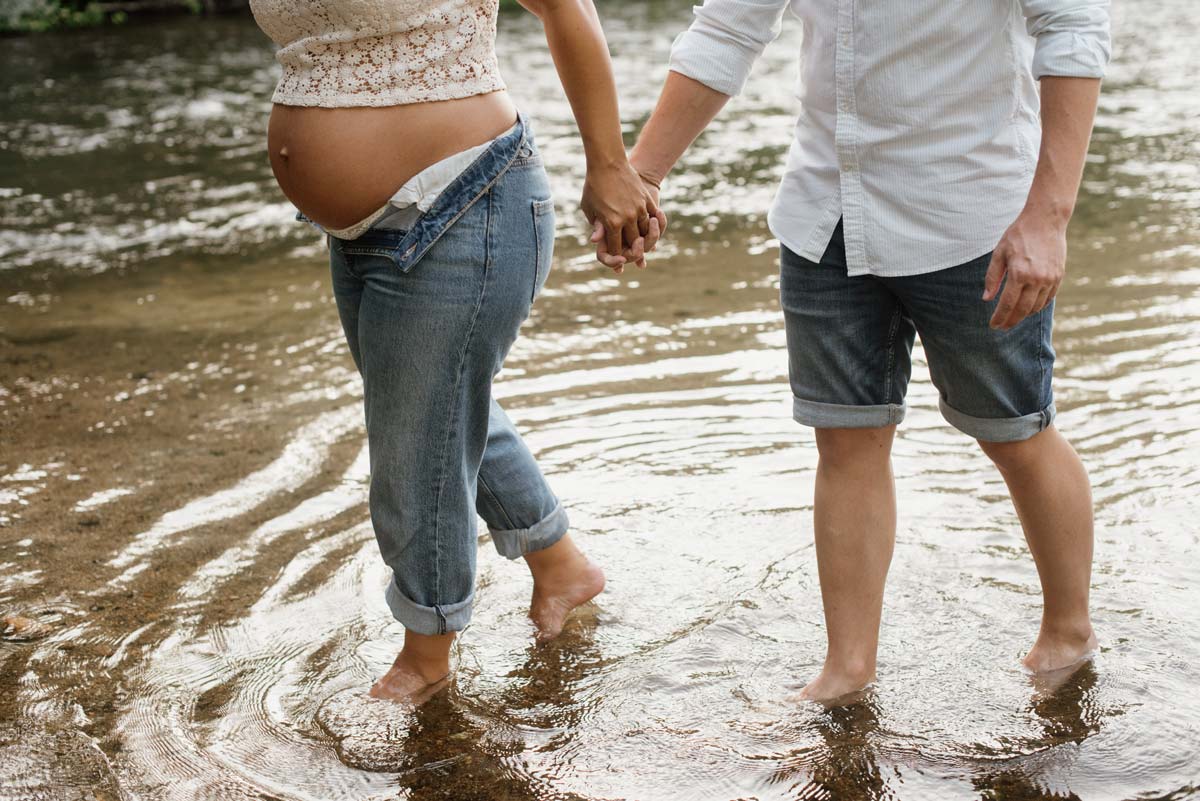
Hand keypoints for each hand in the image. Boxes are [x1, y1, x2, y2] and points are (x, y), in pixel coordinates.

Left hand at [580, 162, 664, 272]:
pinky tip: (650, 225)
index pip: (617, 247)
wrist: (607, 162)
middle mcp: (628, 218)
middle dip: (633, 249)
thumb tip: (596, 241)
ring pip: (646, 230)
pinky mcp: (645, 199)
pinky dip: (653, 222)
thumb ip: (596, 226)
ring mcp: (639, 208)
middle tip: (633, 251)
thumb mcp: (589, 208)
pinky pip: (653, 215)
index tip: (617, 258)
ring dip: (645, 237)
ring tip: (642, 239)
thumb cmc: (593, 186)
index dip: (617, 256)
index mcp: (612, 223)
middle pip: (635, 242)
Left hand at [983, 209, 1067, 329]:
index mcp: (1019, 274)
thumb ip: (992, 277)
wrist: (1046, 220)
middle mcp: (1036, 279)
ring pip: (1036, 307)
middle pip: (1022, 310)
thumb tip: (986, 299)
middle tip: (1002, 327)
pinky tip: (1028, 307)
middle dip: (1011, 321)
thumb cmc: (1018, 235)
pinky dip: (1038, 306)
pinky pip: (1048, 298)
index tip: (994, 326)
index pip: (1007, 304)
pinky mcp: (1059, 276)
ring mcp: (1050, 279)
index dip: (1000, 318)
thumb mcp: (999, 253)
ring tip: (1014, 317)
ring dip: (1024, 315)